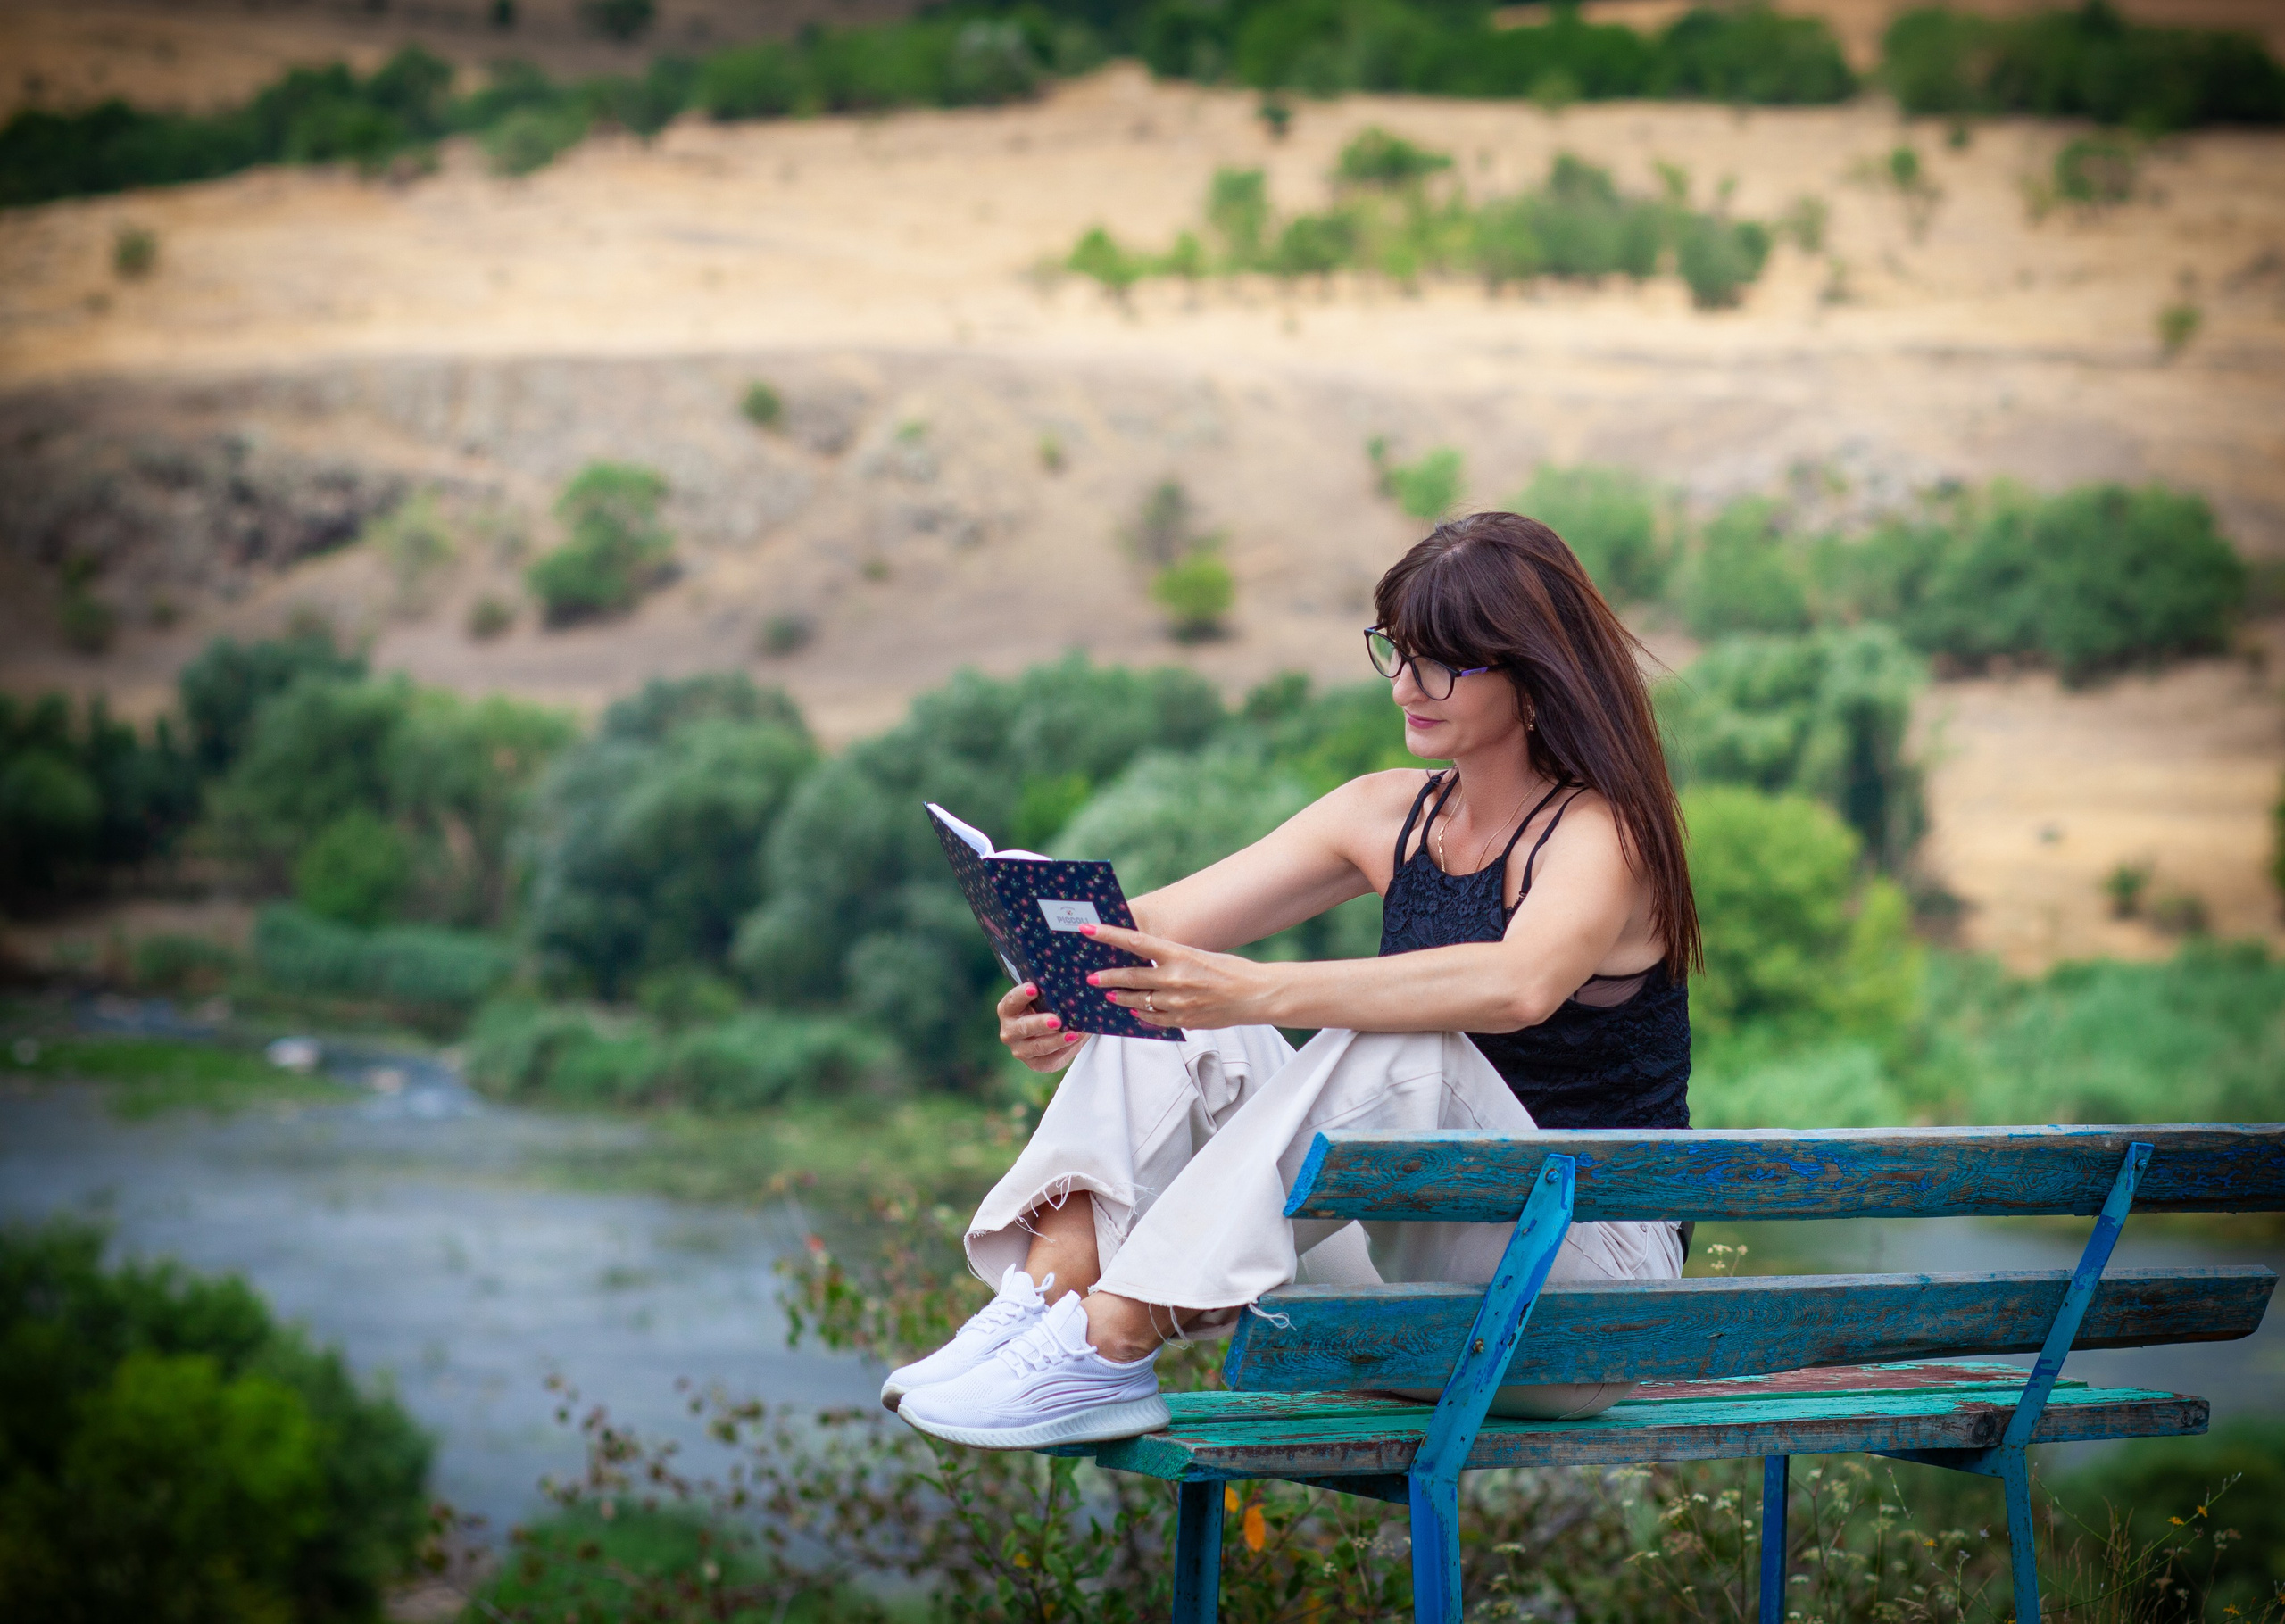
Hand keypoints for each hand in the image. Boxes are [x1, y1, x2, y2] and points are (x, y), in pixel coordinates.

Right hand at [997, 981, 1084, 1072]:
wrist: (1053, 1032)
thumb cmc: (1048, 1008)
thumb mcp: (1047, 999)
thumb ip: (1053, 993)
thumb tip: (1074, 988)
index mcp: (1007, 1010)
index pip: (1012, 1001)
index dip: (1021, 994)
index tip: (1034, 988)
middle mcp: (1009, 1031)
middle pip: (1022, 1027)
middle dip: (1040, 1023)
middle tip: (1057, 1020)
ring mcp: (1020, 1050)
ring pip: (1037, 1047)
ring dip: (1056, 1041)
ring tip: (1073, 1034)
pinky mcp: (1034, 1063)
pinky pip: (1049, 1059)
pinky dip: (1064, 1050)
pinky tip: (1075, 1041)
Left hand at [1082, 923, 1272, 1030]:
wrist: (1256, 995)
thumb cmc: (1230, 970)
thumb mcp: (1198, 955)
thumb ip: (1172, 959)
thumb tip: (1147, 962)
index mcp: (1178, 954)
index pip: (1135, 941)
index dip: (1109, 935)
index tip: (1088, 929)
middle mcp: (1174, 978)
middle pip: (1130, 977)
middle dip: (1107, 977)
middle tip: (1091, 977)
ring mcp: (1177, 1002)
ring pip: (1138, 1002)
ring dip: (1121, 998)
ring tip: (1110, 995)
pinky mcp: (1183, 1020)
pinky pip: (1154, 1019)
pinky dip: (1143, 1015)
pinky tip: (1137, 1011)